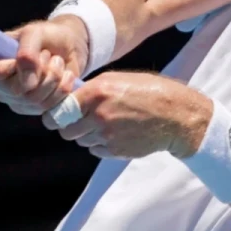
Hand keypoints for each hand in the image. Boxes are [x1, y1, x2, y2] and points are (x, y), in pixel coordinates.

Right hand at [0, 17, 88, 115]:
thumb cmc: (46, 36)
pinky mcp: (33, 108)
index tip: (16, 62)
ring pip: (33, 100)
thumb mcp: (35, 33)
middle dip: (38, 71)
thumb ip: (27, 51)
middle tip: (47, 54)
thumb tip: (27, 82)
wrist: (69, 46)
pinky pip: (47, 107)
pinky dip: (62, 89)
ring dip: (53, 77)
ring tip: (57, 61)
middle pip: (12, 91)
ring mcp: (14, 98)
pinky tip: (64, 75)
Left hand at [40, 71, 211, 159]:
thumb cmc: (148, 92)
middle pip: (67, 131)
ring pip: (82, 141)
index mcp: (97, 93)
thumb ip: (91, 89)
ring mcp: (107, 136)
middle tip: (82, 119)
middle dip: (71, 126)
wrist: (175, 116)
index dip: (55, 116)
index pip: (59, 112)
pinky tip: (116, 132)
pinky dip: (100, 143)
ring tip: (106, 123)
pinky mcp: (115, 151)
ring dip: (87, 134)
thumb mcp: (118, 79)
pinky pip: (96, 150)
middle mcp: (99, 116)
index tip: (56, 116)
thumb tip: (68, 100)